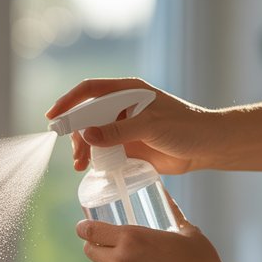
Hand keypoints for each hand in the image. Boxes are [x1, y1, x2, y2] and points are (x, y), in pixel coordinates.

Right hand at [46, 77, 218, 173]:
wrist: (208, 146)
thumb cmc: (186, 127)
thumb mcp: (151, 126)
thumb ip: (119, 131)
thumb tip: (87, 136)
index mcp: (127, 91)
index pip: (90, 91)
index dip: (69, 101)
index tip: (53, 117)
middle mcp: (122, 107)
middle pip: (87, 116)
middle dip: (77, 134)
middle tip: (76, 155)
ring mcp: (124, 127)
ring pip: (93, 136)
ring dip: (84, 150)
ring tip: (81, 166)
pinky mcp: (129, 146)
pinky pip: (104, 152)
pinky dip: (95, 161)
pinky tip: (92, 170)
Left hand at [75, 195, 230, 261]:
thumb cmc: (200, 261)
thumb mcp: (185, 230)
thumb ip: (172, 213)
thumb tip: (166, 195)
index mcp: (131, 237)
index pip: (91, 231)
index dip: (84, 229)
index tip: (83, 229)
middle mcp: (120, 260)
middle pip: (90, 252)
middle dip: (95, 248)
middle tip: (105, 248)